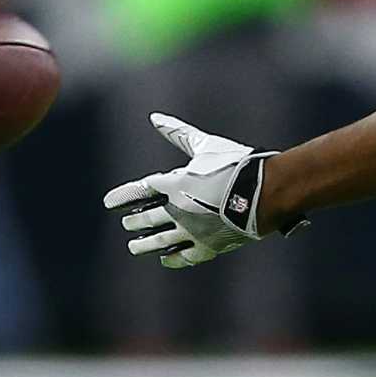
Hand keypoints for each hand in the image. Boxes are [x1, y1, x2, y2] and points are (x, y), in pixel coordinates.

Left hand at [102, 112, 299, 268]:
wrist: (265, 192)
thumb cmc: (238, 165)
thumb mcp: (206, 145)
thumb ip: (178, 132)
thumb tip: (154, 117)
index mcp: (174, 184)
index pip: (139, 191)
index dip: (122, 197)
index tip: (109, 203)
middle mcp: (177, 209)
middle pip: (146, 218)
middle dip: (134, 222)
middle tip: (127, 224)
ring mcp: (192, 230)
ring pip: (159, 241)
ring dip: (144, 244)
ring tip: (134, 246)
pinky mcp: (208, 246)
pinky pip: (184, 257)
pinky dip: (172, 259)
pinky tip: (165, 259)